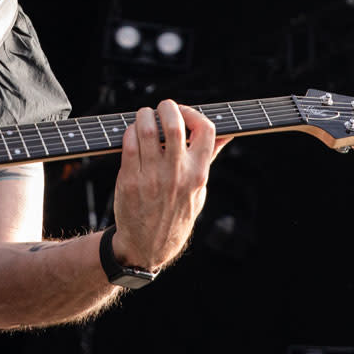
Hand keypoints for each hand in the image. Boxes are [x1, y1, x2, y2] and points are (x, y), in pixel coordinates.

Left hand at [110, 100, 228, 270]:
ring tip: (145, 117)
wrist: (147, 246)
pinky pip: (128, 144)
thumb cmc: (176, 215)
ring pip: (146, 130)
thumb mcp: (199, 191)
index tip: (184, 112)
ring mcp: (152, 177)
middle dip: (166, 107)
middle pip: (173, 124)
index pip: (206, 130)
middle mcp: (176, 174)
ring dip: (144, 115)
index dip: (194, 113)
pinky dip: (129, 132)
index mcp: (198, 174)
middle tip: (161, 108)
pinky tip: (132, 135)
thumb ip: (208, 160)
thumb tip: (226, 135)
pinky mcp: (129, 180)